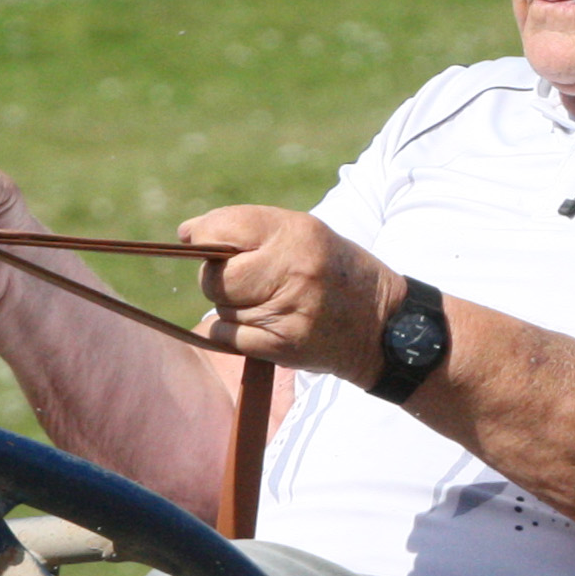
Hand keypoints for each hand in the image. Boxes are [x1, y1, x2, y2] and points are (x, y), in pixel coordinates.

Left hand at [180, 205, 400, 382]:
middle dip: (217, 278)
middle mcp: (292, 269)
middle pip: (216, 276)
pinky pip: (225, 336)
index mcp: (298, 233)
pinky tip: (263, 325)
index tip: (197, 239)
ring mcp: (286, 311)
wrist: (385, 326)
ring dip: (231, 307)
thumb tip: (189, 234)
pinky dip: (232, 332)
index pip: (225, 228)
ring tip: (270, 303)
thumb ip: (252, 230)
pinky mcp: (281, 346)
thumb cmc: (338, 273)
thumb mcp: (307, 234)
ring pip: (220, 308)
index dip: (204, 235)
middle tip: (244, 280)